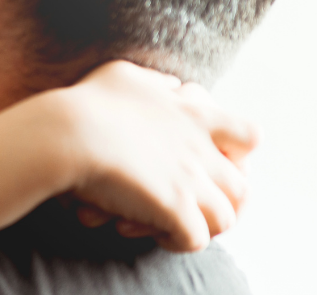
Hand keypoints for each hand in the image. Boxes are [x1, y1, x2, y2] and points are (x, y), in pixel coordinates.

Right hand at [53, 61, 257, 251]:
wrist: (68, 132)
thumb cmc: (87, 102)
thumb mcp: (125, 76)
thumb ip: (156, 83)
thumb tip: (171, 86)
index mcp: (193, 116)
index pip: (249, 137)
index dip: (238, 155)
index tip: (212, 162)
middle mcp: (201, 150)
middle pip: (241, 187)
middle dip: (219, 201)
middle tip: (186, 205)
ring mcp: (192, 182)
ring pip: (224, 219)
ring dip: (198, 224)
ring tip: (165, 222)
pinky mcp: (176, 210)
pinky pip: (195, 240)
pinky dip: (174, 241)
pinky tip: (145, 230)